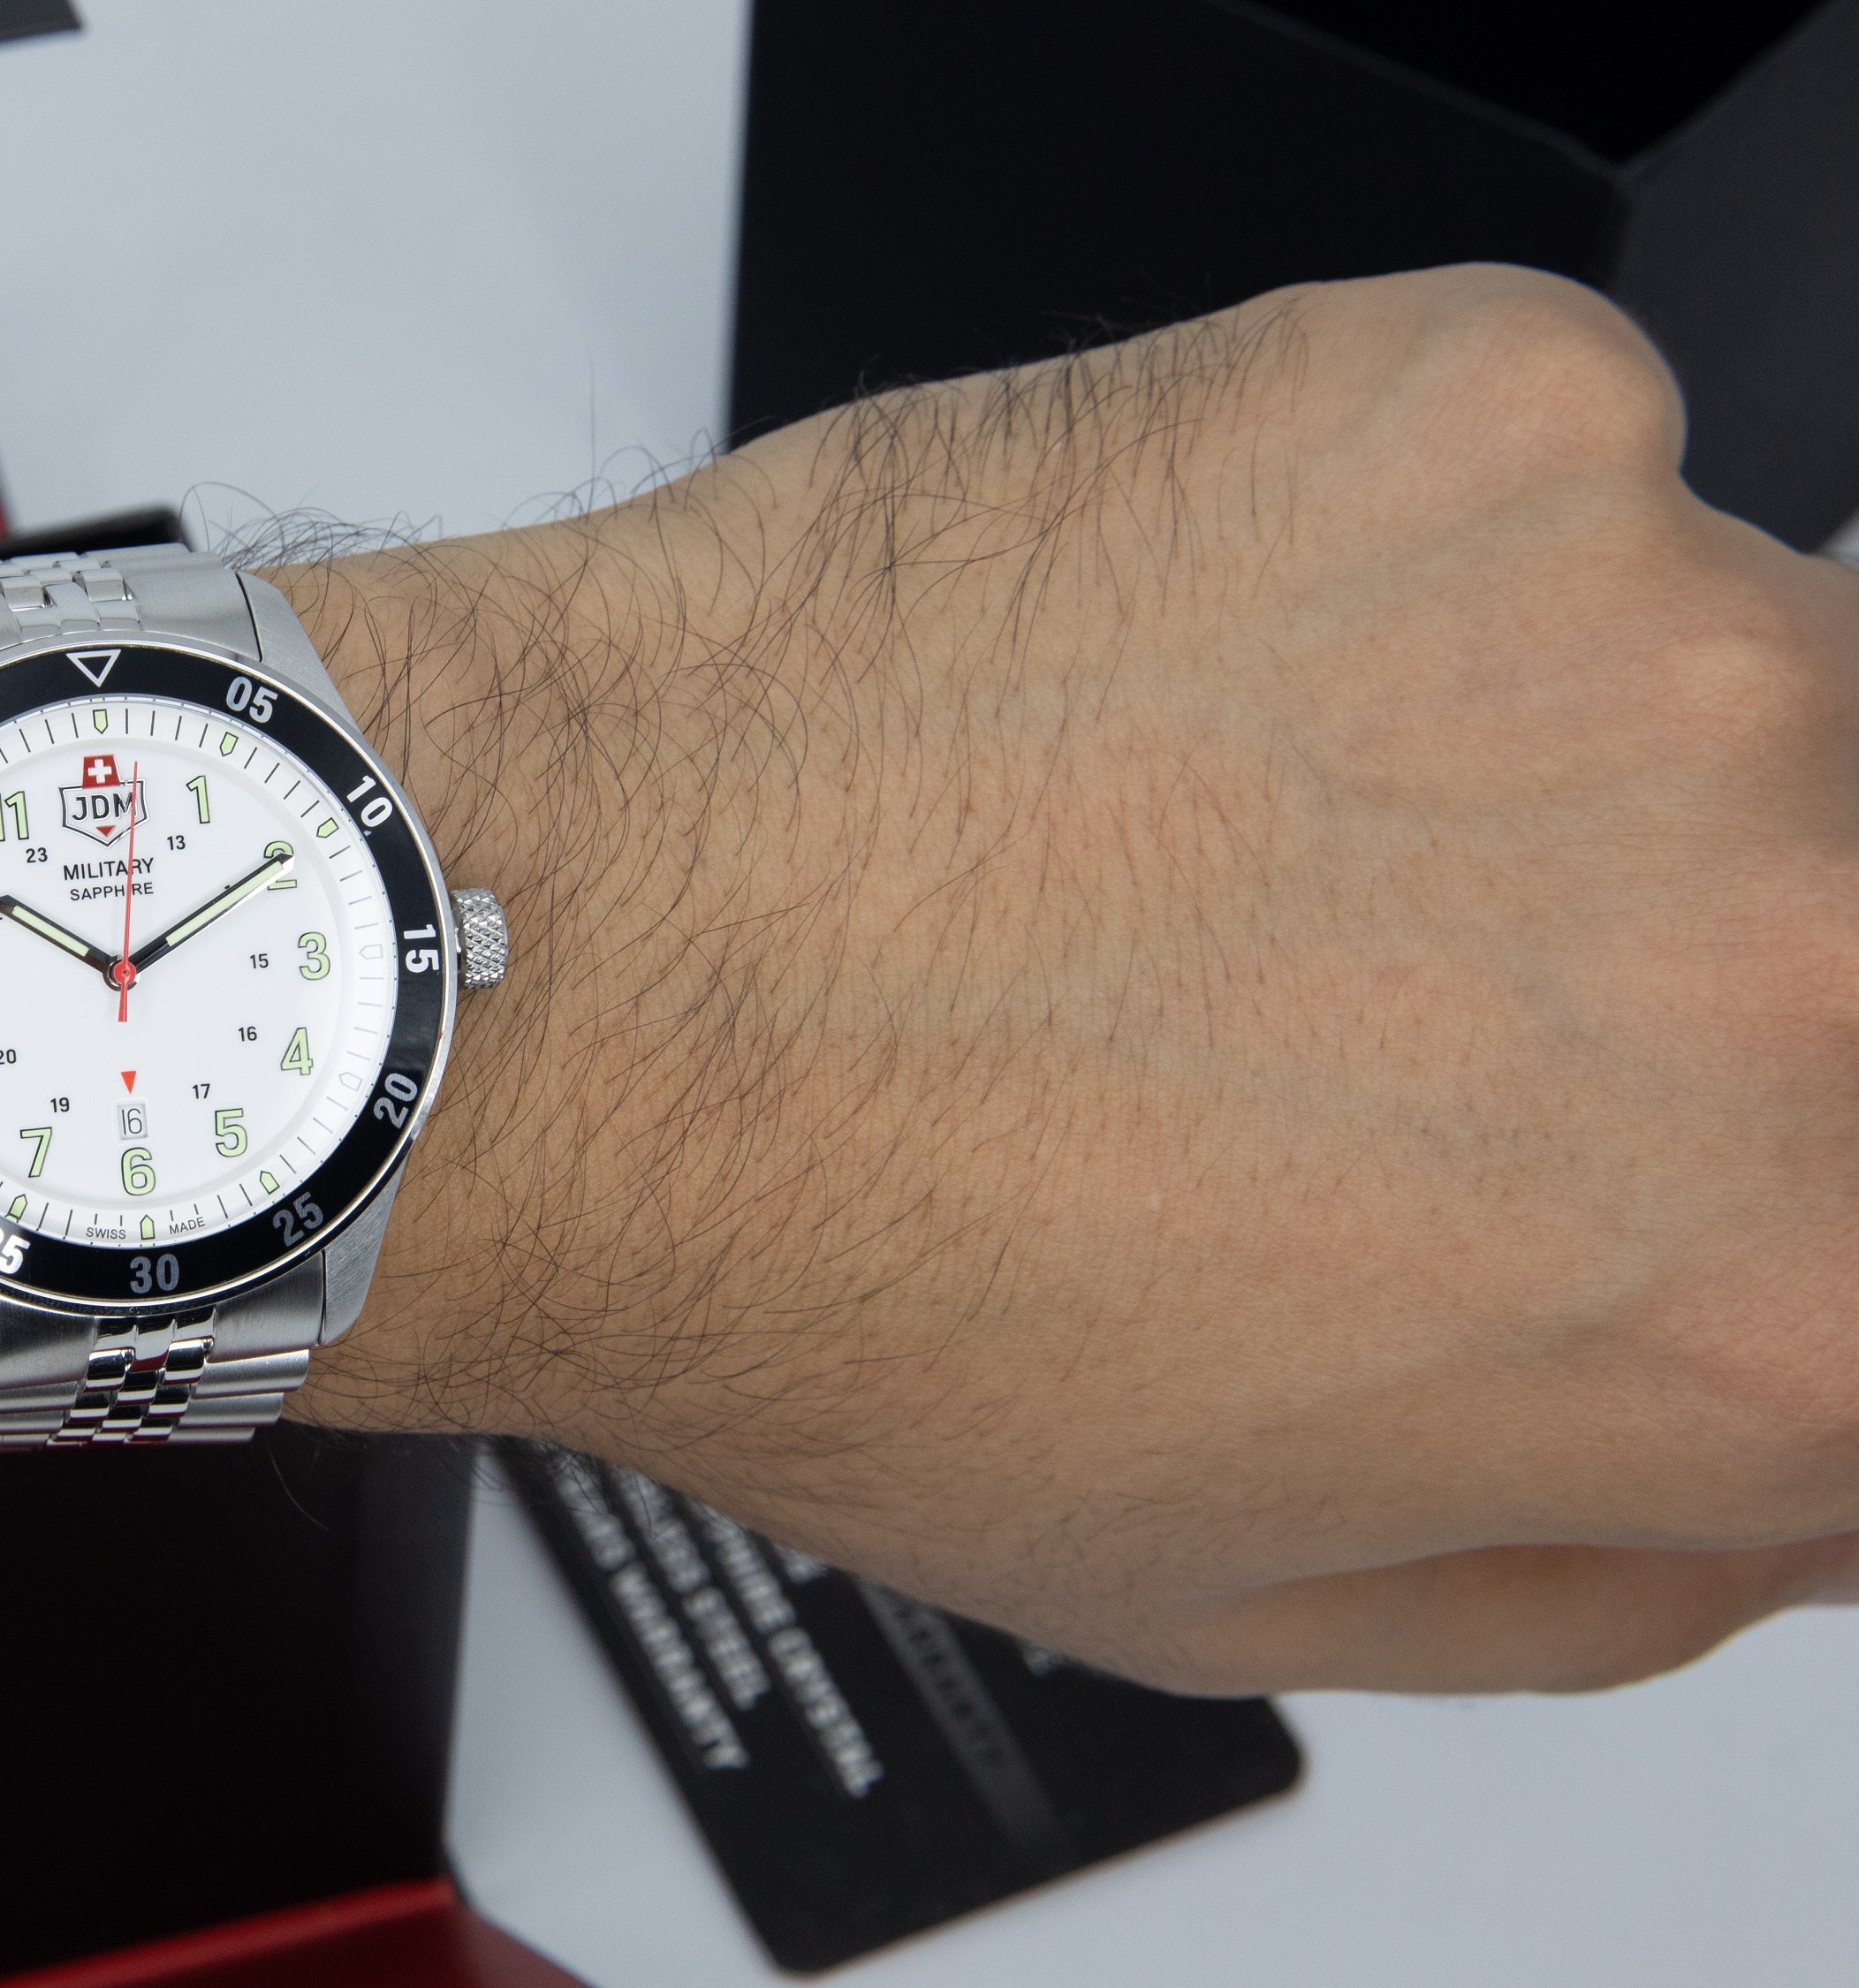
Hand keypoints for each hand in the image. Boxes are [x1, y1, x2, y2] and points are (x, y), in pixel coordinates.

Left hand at [0, 264, 1858, 1699]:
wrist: (544, 974)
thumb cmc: (817, 1268)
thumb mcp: (1265, 1587)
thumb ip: (1642, 1534)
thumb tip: (1791, 1422)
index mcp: (1790, 1286)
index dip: (1762, 1161)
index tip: (1623, 1126)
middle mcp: (1805, 957)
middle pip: (1850, 911)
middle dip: (1663, 948)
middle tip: (1376, 973)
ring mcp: (1664, 639)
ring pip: (1711, 668)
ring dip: (1512, 740)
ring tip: (1201, 823)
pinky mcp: (1489, 407)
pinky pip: (1535, 468)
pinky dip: (1379, 549)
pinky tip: (1156, 671)